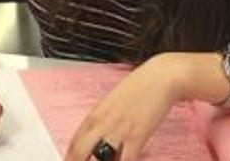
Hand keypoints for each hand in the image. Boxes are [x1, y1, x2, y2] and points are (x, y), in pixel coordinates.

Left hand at [65, 55, 182, 160]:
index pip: (75, 140)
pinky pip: (126, 160)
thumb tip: (101, 133)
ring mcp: (118, 130)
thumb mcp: (114, 101)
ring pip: (98, 159)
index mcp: (96, 113)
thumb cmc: (140, 86)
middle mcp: (103, 123)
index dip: (70, 156)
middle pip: (79, 151)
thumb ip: (105, 118)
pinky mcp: (136, 136)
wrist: (160, 77)